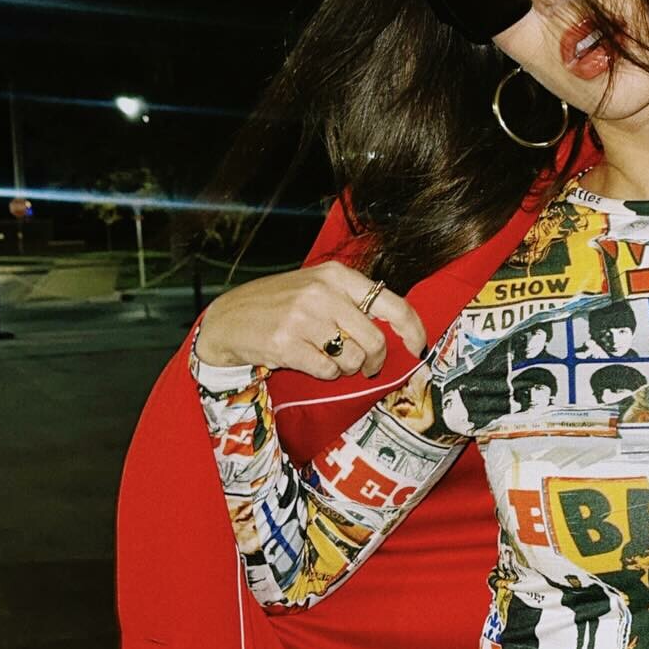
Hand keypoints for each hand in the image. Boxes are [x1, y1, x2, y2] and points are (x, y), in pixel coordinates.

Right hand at [192, 260, 430, 377]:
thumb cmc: (280, 304)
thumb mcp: (318, 288)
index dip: (413, 330)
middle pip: (375, 340)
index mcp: (337, 275)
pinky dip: (326, 373)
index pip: (393, 303)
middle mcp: (322, 293)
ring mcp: (303, 318)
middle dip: (375, 360)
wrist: (230, 318)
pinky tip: (311, 361)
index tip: (418, 347)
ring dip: (347, 367)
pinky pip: (327, 370)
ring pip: (353, 358)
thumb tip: (398, 329)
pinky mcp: (287, 344)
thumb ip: (354, 302)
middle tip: (366, 366)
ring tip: (330, 359)